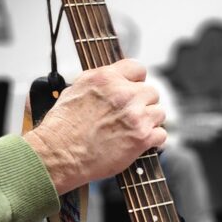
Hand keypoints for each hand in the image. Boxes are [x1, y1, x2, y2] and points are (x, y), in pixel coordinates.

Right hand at [23, 59, 166, 194]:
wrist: (60, 153)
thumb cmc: (62, 127)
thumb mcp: (74, 90)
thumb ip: (98, 83)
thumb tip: (110, 82)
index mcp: (106, 78)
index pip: (137, 68)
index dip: (137, 81)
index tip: (134, 90)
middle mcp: (124, 94)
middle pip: (152, 92)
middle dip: (144, 103)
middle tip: (132, 115)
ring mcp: (135, 116)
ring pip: (160, 113)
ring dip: (150, 122)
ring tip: (134, 130)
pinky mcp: (142, 138)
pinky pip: (162, 135)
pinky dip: (154, 141)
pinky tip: (142, 143)